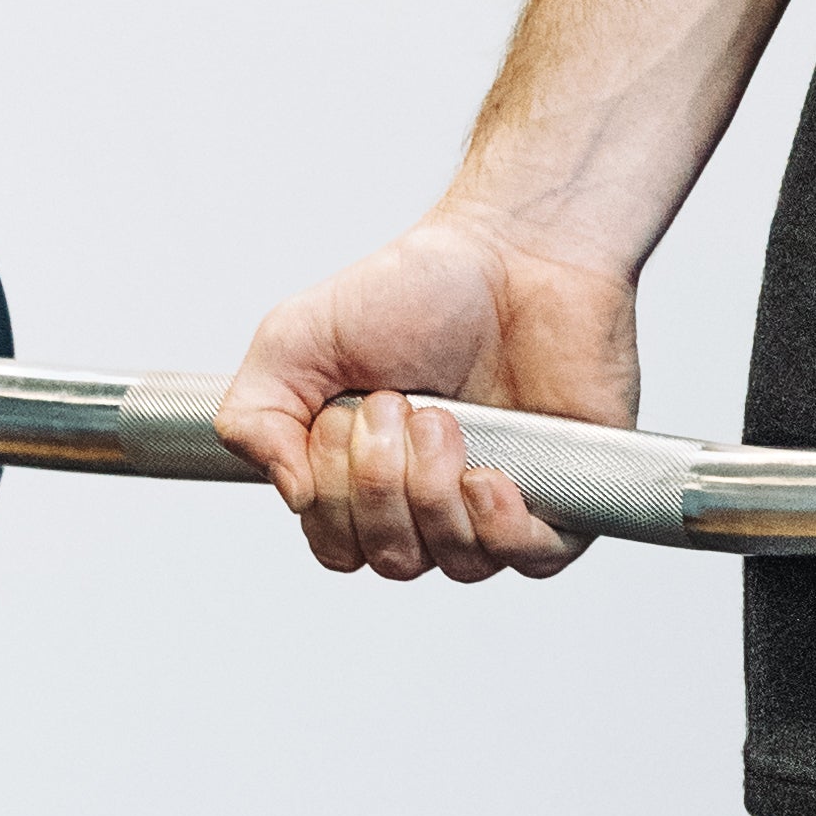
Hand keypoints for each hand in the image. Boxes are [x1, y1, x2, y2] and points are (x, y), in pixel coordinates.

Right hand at [214, 212, 640, 582]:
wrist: (512, 253)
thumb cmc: (414, 292)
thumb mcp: (294, 342)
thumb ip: (254, 418)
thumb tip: (290, 493)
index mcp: (367, 479)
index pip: (339, 546)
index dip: (333, 497)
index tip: (343, 416)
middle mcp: (431, 500)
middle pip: (393, 559)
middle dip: (380, 483)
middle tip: (397, 403)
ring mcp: (497, 503)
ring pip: (457, 562)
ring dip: (434, 491)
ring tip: (444, 418)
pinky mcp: (561, 496)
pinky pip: (531, 559)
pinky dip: (501, 528)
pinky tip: (487, 476)